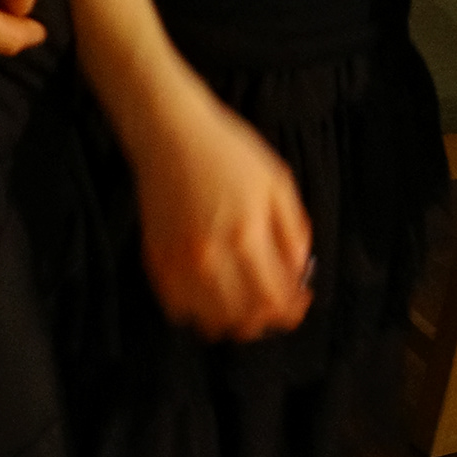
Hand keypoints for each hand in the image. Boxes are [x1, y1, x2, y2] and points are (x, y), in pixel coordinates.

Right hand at [129, 83, 313, 340]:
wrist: (171, 134)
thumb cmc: (230, 153)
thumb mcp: (278, 184)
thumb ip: (293, 233)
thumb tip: (298, 275)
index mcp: (246, 235)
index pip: (273, 300)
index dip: (292, 310)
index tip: (300, 302)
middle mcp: (210, 257)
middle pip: (244, 320)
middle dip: (268, 320)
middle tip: (276, 307)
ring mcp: (178, 263)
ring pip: (210, 322)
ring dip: (235, 322)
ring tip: (247, 306)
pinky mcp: (156, 261)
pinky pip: (179, 309)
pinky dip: (200, 312)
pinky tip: (214, 296)